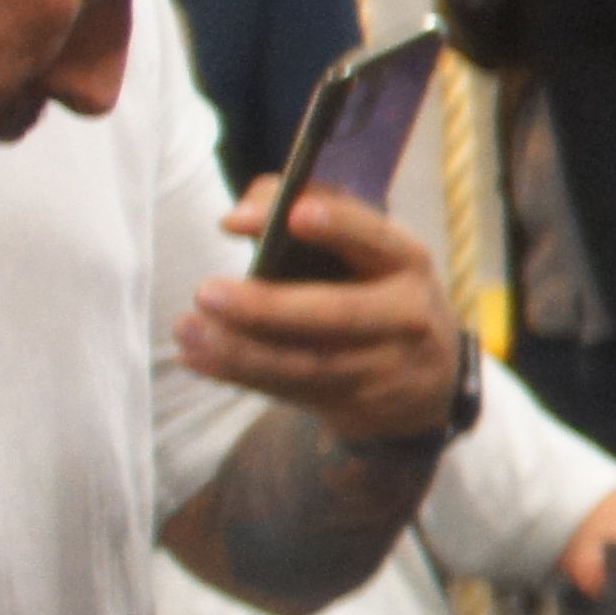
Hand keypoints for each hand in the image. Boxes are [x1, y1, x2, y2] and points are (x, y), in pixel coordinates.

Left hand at [187, 181, 459, 439]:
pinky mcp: (357, 404)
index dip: (337, 226)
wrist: (426, 376)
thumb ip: (310, 211)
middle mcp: (406, 314)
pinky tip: (197, 356)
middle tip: (206, 292)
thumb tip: (243, 213)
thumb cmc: (377, 289)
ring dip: (240, 350)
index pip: (375, 239)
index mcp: (406, 261)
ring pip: (307, 363)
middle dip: (269, 306)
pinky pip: (291, 390)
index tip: (291, 215)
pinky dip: (239, 374)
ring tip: (189, 329)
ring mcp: (384, 366)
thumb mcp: (365, 248)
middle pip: (337, 314)